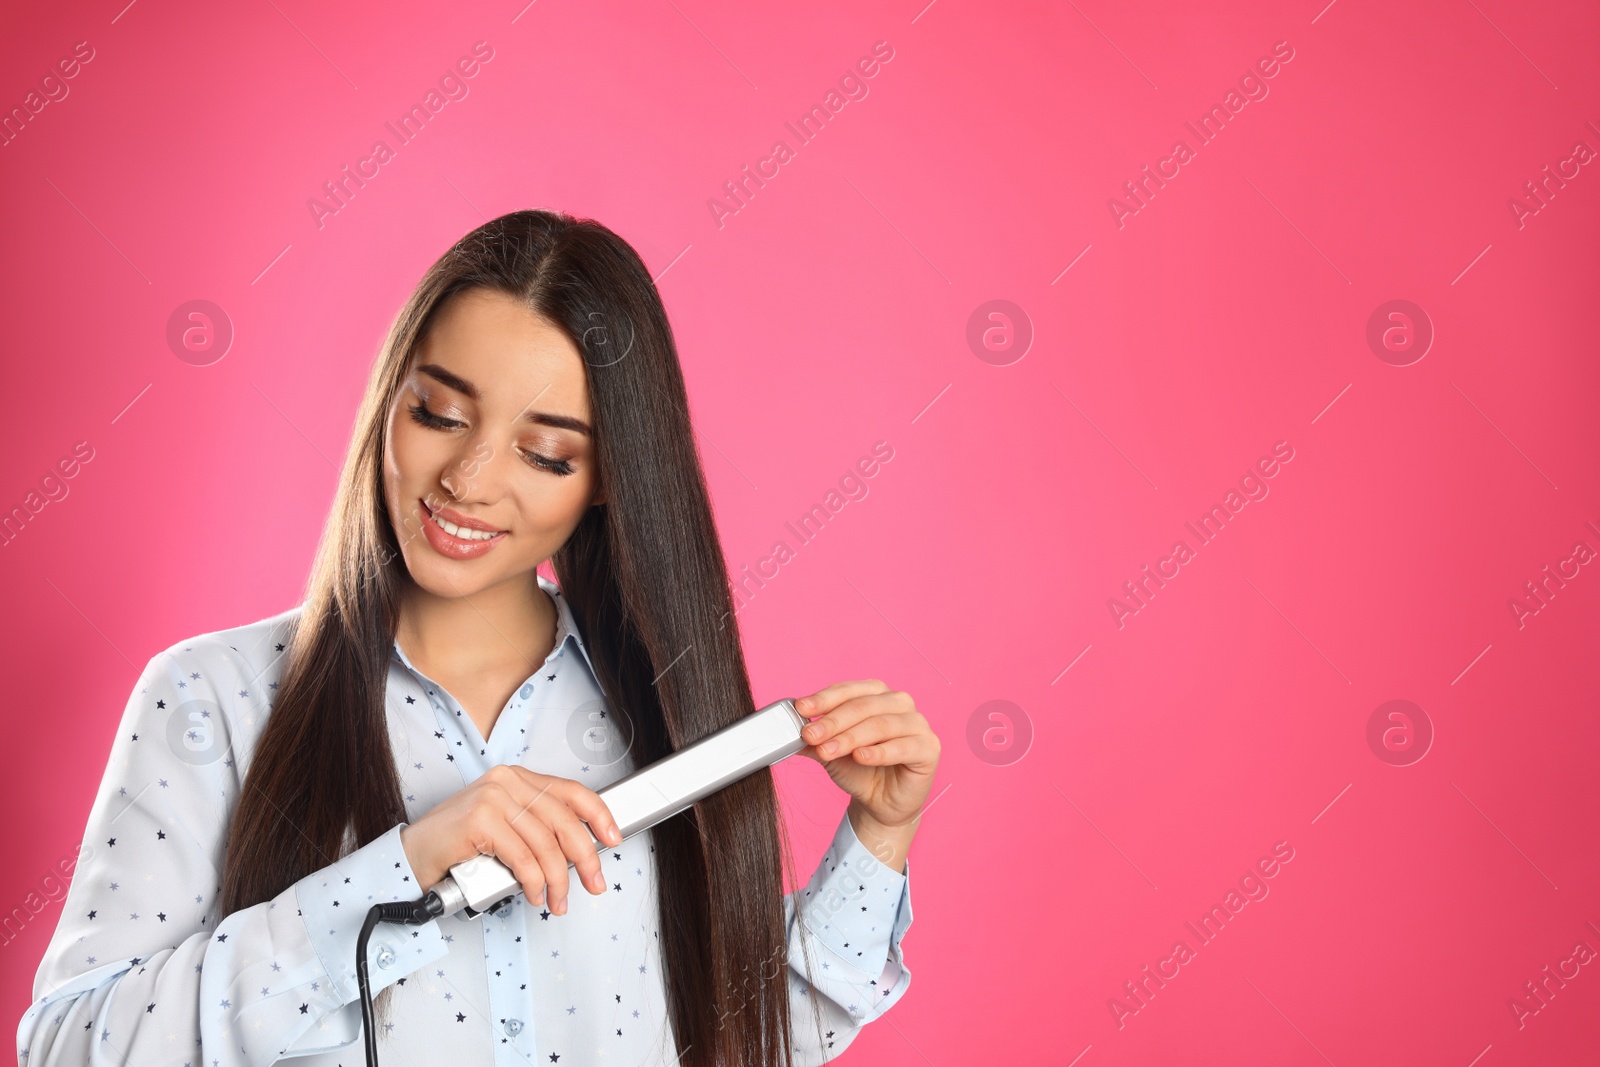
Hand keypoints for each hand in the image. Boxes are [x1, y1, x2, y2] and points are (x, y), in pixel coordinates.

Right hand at [399, 764, 621, 914]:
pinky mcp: (480, 819)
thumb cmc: (458, 846)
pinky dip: (533, 881)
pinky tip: (533, 893)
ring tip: (557, 900)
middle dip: (585, 857)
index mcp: (517, 778)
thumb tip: (579, 852)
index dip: (598, 815)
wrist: (412, 857)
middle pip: (564, 820)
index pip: (571, 791)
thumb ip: (537, 829)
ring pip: (545, 844)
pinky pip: (522, 858)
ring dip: (558, 880)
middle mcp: (507, 781)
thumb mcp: (505, 828)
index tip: (613, 838)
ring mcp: (493, 797)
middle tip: (594, 883)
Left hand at [796, 680, 939, 831]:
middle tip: (810, 735)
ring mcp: (917, 724)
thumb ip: (812, 738)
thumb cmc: (859, 770)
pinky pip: (902, 746)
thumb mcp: (829, 752)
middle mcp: (899, 702)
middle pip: (862, 706)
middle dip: (833, 721)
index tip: (801, 709)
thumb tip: (787, 730)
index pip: (848, 690)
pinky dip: (879, 751)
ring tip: (827, 751)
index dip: (823, 699)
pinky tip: (860, 757)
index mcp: (876, 694)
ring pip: (880, 725)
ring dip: (850, 738)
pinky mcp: (929, 748)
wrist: (880, 803)